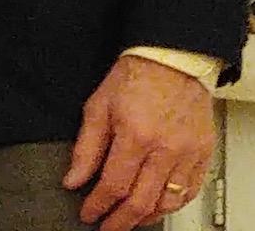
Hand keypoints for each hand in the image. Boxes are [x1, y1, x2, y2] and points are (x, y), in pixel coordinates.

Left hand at [63, 54, 213, 229]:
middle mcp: (164, 149)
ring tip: (128, 220)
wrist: (171, 60)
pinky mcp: (202, 154)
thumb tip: (73, 178)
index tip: (87, 212)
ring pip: (166, 204)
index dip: (97, 204)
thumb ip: (86, 147)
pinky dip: (171, 206)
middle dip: (119, 221)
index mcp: (135, 134)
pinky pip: (188, 192)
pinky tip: (157, 207)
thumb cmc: (134, 77)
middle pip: (140, 202)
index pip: (113, 184)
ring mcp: (187, 154)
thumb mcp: (98, 105)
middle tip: (105, 226)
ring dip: (144, 218)